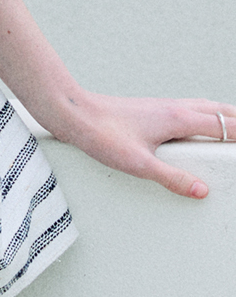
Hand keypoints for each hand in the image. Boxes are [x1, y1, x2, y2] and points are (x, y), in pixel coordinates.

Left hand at [64, 93, 235, 198]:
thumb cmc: (103, 135)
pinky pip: (191, 108)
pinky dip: (207, 114)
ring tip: (234, 128)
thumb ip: (173, 178)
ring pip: (206, 106)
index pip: (225, 126)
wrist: (76, 113)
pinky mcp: (153, 108)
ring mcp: (164, 106)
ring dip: (225, 116)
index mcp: (179, 118)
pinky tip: (199, 124)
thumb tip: (201, 191)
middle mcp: (175, 107)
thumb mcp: (140, 165)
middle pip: (221, 111)